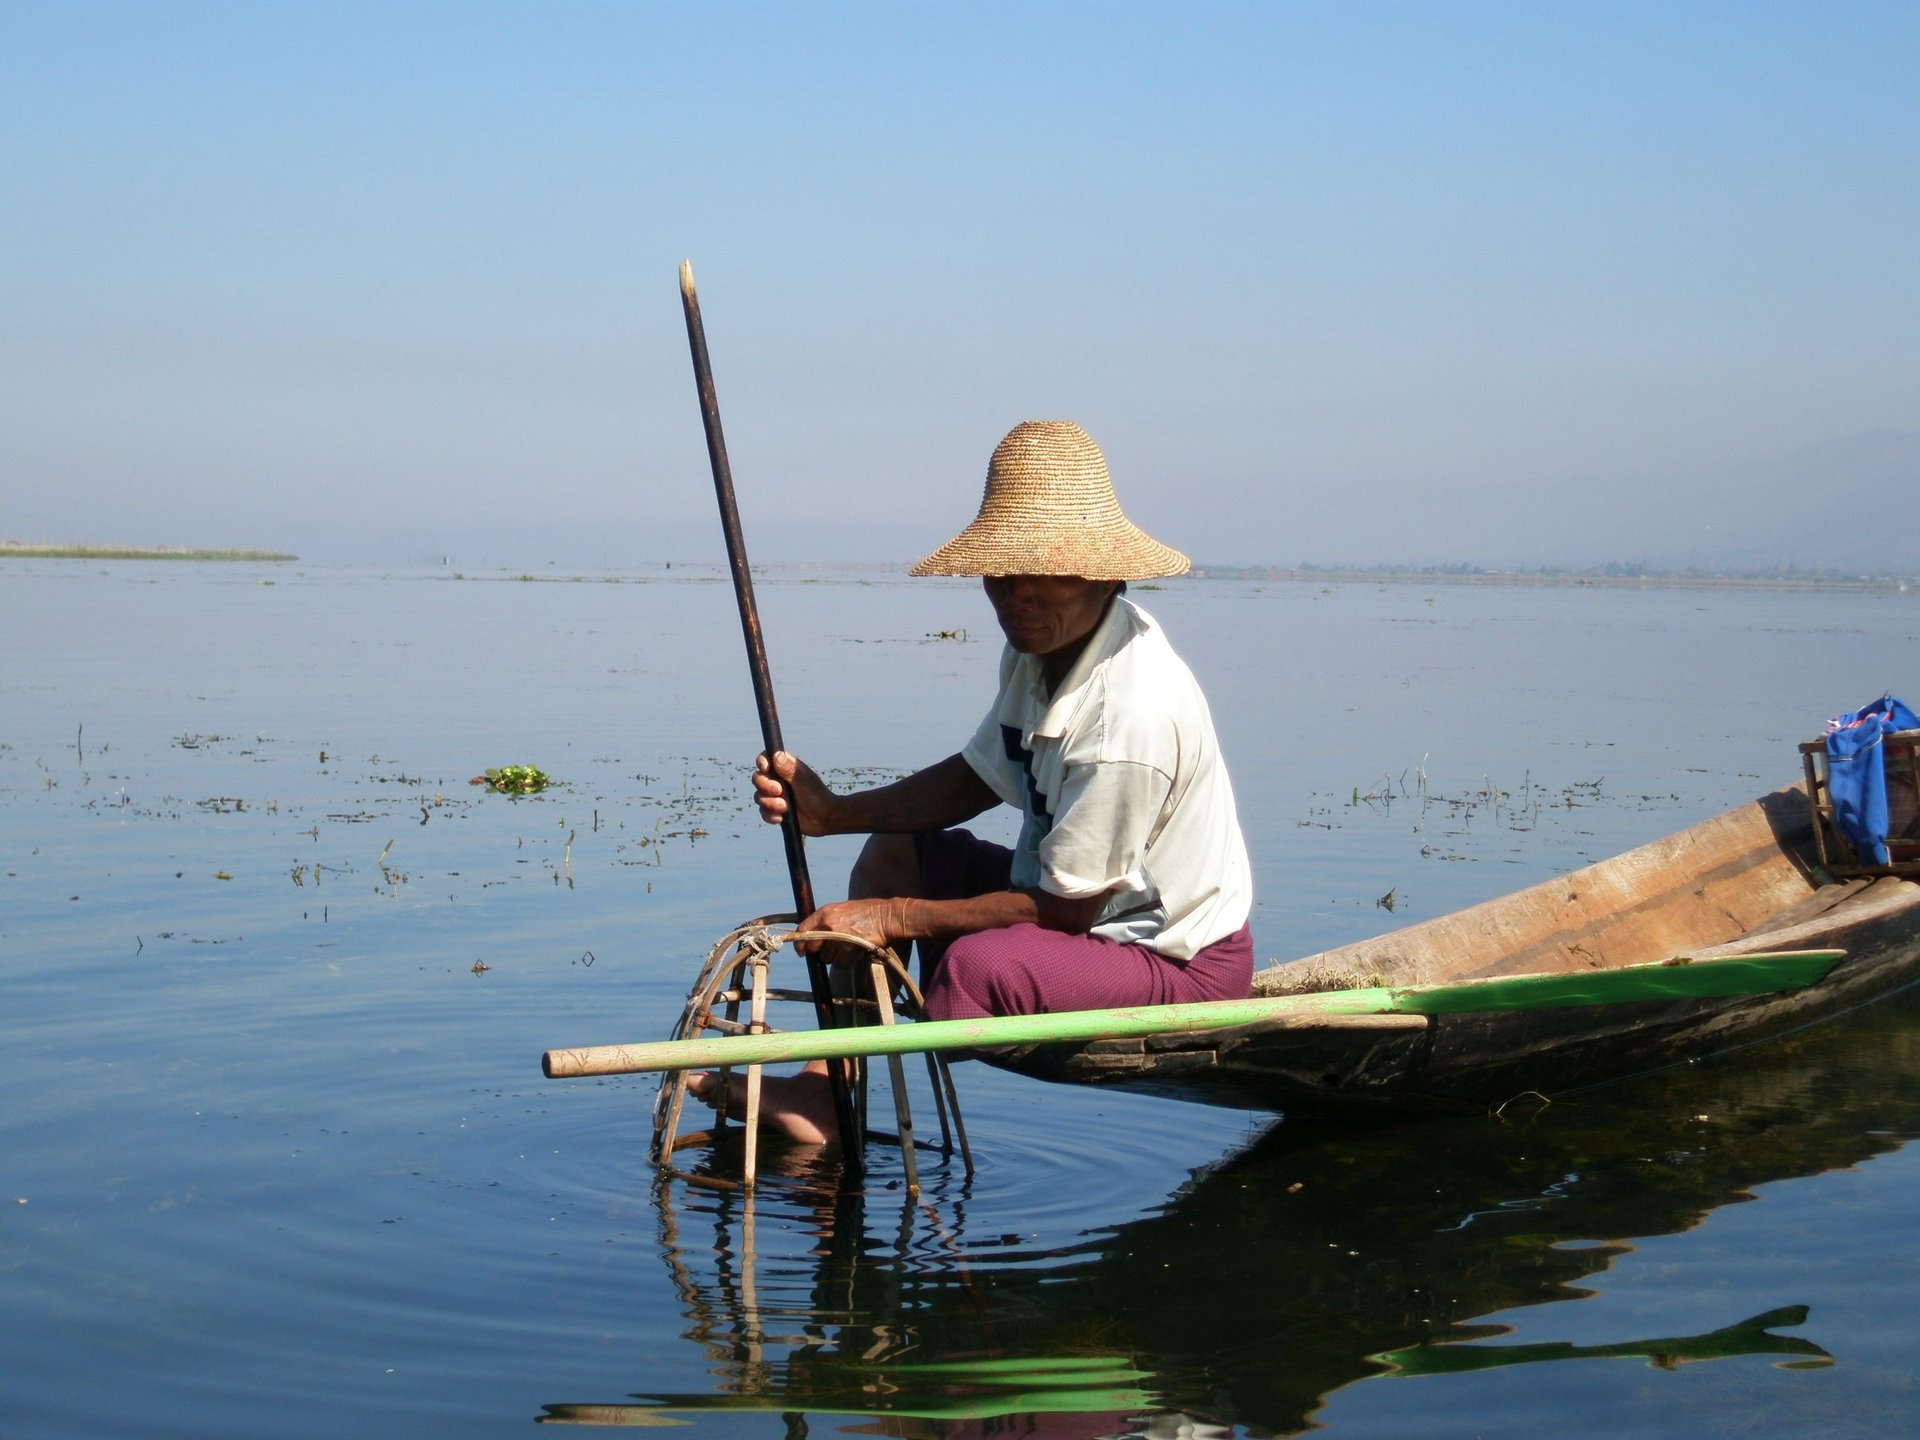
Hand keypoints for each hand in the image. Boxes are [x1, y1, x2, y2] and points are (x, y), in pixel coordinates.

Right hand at [752, 751, 836, 835]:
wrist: (824, 819)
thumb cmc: (818, 796)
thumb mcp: (803, 780)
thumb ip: (789, 769)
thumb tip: (777, 754)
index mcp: (785, 768)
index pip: (766, 758)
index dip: (762, 762)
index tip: (766, 769)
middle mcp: (777, 780)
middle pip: (757, 778)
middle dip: (765, 786)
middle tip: (779, 791)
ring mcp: (775, 796)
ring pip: (758, 797)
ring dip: (770, 804)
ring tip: (786, 807)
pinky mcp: (774, 811)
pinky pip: (762, 812)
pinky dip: (770, 816)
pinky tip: (781, 817)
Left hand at [792, 897, 906, 961]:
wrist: (887, 917)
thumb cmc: (867, 913)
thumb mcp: (842, 910)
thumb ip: (826, 921)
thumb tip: (812, 936)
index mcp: (826, 912)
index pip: (802, 929)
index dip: (799, 943)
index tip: (801, 951)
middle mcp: (829, 924)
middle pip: (812, 947)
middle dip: (818, 952)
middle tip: (828, 951)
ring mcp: (839, 937)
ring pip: (826, 958)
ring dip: (834, 957)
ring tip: (847, 948)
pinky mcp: (849, 949)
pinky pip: (840, 963)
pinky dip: (845, 961)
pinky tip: (854, 952)